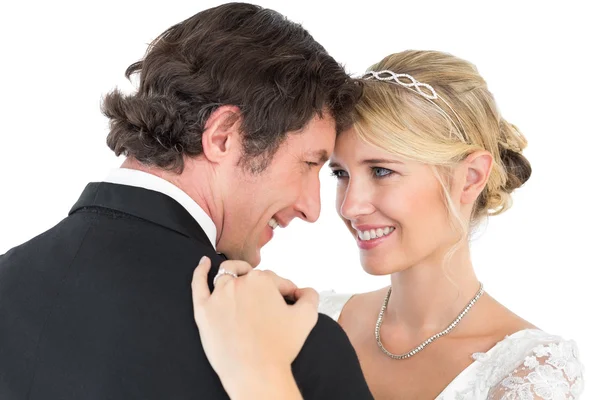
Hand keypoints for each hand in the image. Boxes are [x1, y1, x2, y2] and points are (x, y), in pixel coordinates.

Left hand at [191, 257, 318, 397]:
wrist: (255, 374)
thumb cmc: (278, 347)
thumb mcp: (306, 317)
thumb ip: (310, 296)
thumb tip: (304, 290)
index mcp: (262, 280)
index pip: (277, 280)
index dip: (286, 292)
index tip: (289, 303)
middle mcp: (238, 283)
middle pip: (252, 277)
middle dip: (263, 287)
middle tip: (268, 306)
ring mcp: (218, 296)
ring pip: (226, 277)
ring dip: (236, 276)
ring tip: (241, 281)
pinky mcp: (203, 310)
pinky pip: (198, 284)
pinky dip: (200, 271)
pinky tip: (204, 263)